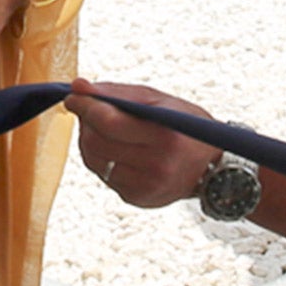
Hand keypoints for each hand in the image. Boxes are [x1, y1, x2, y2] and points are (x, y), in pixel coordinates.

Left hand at [66, 78, 218, 209]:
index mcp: (166, 137)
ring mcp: (146, 188)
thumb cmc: (183, 125)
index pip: (110, 123)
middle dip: (86, 123)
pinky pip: (103, 174)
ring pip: (94, 161)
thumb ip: (116, 93)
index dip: (86, 107)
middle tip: (89, 111)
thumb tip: (78, 86)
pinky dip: (101, 158)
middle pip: (96, 143)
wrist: (212, 167)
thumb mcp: (159, 101)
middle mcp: (157, 167)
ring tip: (104, 129)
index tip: (73, 96)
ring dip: (90, 140)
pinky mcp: (137, 199)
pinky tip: (116, 149)